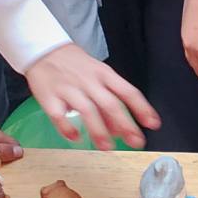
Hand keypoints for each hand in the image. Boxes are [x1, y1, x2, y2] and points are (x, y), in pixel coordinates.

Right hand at [25, 43, 159, 149]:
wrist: (44, 50)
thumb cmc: (76, 66)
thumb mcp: (98, 76)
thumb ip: (109, 101)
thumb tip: (121, 130)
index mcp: (104, 74)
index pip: (128, 92)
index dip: (142, 108)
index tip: (153, 124)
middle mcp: (89, 81)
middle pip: (110, 103)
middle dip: (125, 124)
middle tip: (136, 142)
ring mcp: (69, 88)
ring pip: (87, 110)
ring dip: (99, 131)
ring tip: (107, 147)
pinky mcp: (49, 96)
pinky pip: (58, 115)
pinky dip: (67, 128)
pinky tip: (75, 138)